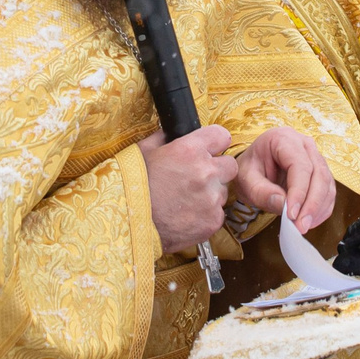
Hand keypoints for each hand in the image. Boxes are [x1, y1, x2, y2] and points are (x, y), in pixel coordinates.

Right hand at [141, 124, 236, 252]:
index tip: (210, 149)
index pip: (222, 136)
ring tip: (186, 201)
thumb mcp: (143, 152)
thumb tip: (171, 134)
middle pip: (230, 165)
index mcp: (190, 150)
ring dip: (210, 194)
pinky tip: (186, 216)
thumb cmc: (132, 186)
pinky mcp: (213, 222)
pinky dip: (206, 215)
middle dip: (218, 170)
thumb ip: (163, 139)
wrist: (129, 224)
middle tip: (199, 178)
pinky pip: (217, 214)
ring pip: (223, 192)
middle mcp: (206, 172)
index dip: (215, 143)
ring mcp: (212, 198)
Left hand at [234, 123, 335, 229]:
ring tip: (302, 226)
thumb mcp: (246, 179)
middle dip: (312, 204)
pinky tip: (309, 221)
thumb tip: (284, 206)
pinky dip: (321, 209)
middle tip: (301, 226)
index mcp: (283, 139)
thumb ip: (261, 192)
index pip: (300, 166)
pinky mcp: (321, 173)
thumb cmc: (249, 169)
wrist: (254, 167)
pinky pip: (328, 192)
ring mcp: (316, 157)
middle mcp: (304, 145)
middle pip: (319, 174)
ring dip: (318, 209)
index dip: (299, 192)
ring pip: (327, 184)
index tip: (291, 215)